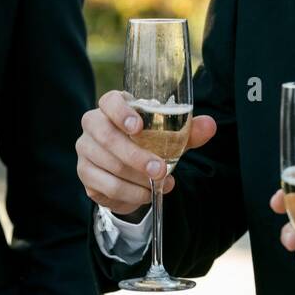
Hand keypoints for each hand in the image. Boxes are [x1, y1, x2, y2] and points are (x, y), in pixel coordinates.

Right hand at [76, 89, 216, 217]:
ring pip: (108, 165)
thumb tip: (209, 125)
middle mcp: (93, 125)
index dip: (121, 113)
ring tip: (158, 184)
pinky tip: (146, 194)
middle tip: (160, 169)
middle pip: (107, 137)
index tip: (138, 127)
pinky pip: (106, 186)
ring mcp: (86, 150)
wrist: (132, 171)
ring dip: (137, 179)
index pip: (109, 101)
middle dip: (136, 156)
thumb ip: (189, 130)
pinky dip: (130, 193)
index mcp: (112, 107)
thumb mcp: (171, 136)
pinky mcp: (85, 174)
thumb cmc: (150, 143)